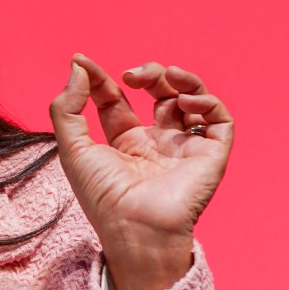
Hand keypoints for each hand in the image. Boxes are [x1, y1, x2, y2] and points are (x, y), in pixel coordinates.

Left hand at [48, 53, 233, 289]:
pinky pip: (220, 121)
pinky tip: (184, 102)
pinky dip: (207, 102)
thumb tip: (77, 66)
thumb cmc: (102, 196)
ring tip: (166, 75)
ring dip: (182, 79)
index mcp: (124, 143)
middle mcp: (157, 142)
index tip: (83, 62)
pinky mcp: (210, 155)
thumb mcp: (72, 147)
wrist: (134, 227)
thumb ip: (67, 106)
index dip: (102, 78)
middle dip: (148, 73)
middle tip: (132, 74)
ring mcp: (184, 147)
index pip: (116, 99)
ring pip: (192, 100)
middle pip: (158, 93)